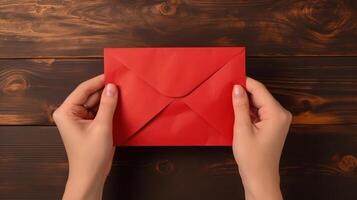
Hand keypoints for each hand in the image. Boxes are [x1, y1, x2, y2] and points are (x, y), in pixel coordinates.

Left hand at [53, 74, 117, 199]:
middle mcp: (70, 113)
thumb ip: (107, 105)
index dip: (98, 81)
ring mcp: (78, 119)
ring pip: (95, 103)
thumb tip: (112, 87)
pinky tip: (118, 105)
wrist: (90, 176)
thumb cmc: (90, 156)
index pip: (83, 90)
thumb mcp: (102, 127)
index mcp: (66, 112)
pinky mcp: (87, 125)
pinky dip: (107, 109)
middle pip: (89, 95)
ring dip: (107, 100)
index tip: (113, 75)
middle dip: (104, 91)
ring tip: (122, 94)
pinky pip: (98, 111)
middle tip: (121, 85)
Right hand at [232, 77, 291, 199]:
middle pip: (260, 96)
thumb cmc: (252, 158)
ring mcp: (278, 120)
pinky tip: (237, 112)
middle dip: (244, 93)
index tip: (230, 78)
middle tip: (226, 90)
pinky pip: (260, 112)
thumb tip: (237, 88)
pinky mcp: (273, 125)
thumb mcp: (242, 129)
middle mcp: (281, 114)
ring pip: (259, 103)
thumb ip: (240, 106)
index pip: (259, 90)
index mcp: (276, 113)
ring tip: (229, 102)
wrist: (260, 178)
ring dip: (245, 103)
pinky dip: (249, 111)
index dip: (244, 82)